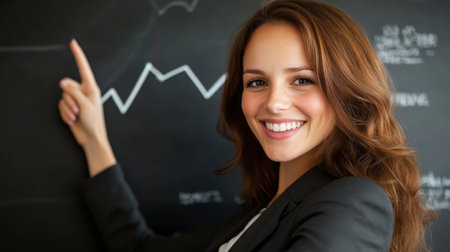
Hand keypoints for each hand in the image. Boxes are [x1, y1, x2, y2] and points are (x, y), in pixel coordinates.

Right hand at [58, 39, 115, 176]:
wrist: (90, 138)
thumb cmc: (93, 122)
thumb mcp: (85, 104)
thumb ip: (73, 91)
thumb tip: (62, 83)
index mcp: (91, 88)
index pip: (83, 68)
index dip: (78, 55)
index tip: (73, 43)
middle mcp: (83, 91)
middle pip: (67, 85)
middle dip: (70, 99)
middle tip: (78, 110)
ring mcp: (76, 100)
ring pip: (63, 97)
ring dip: (68, 109)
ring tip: (77, 116)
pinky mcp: (70, 107)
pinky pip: (61, 106)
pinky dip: (65, 114)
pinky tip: (73, 120)